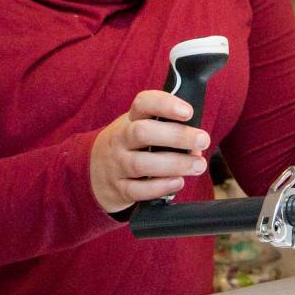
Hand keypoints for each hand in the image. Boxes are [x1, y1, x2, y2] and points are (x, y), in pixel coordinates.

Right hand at [90, 90, 210, 213]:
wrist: (92, 172)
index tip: (188, 112)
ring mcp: (116, 165)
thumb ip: (167, 132)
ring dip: (175, 164)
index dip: (166, 105)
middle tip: (203, 140)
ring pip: (142, 163)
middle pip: (143, 132)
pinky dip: (161, 187)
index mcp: (129, 120)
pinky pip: (138, 190)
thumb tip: (196, 146)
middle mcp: (120, 139)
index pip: (143, 103)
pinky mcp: (118, 189)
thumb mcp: (138, 128)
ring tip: (198, 165)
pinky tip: (178, 182)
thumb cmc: (129, 146)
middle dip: (177, 136)